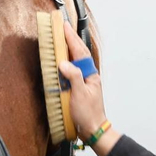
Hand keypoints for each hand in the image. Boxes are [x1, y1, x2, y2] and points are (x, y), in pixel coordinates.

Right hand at [57, 23, 120, 155]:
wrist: (93, 129)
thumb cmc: (88, 114)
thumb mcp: (80, 95)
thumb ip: (73, 77)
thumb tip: (64, 63)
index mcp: (90, 75)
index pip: (80, 52)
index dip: (71, 38)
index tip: (64, 26)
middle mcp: (88, 75)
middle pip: (80, 52)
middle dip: (71, 38)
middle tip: (62, 26)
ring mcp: (85, 81)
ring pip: (77, 59)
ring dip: (70, 47)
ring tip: (62, 37)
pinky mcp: (79, 87)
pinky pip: (73, 69)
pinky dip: (68, 60)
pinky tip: (63, 59)